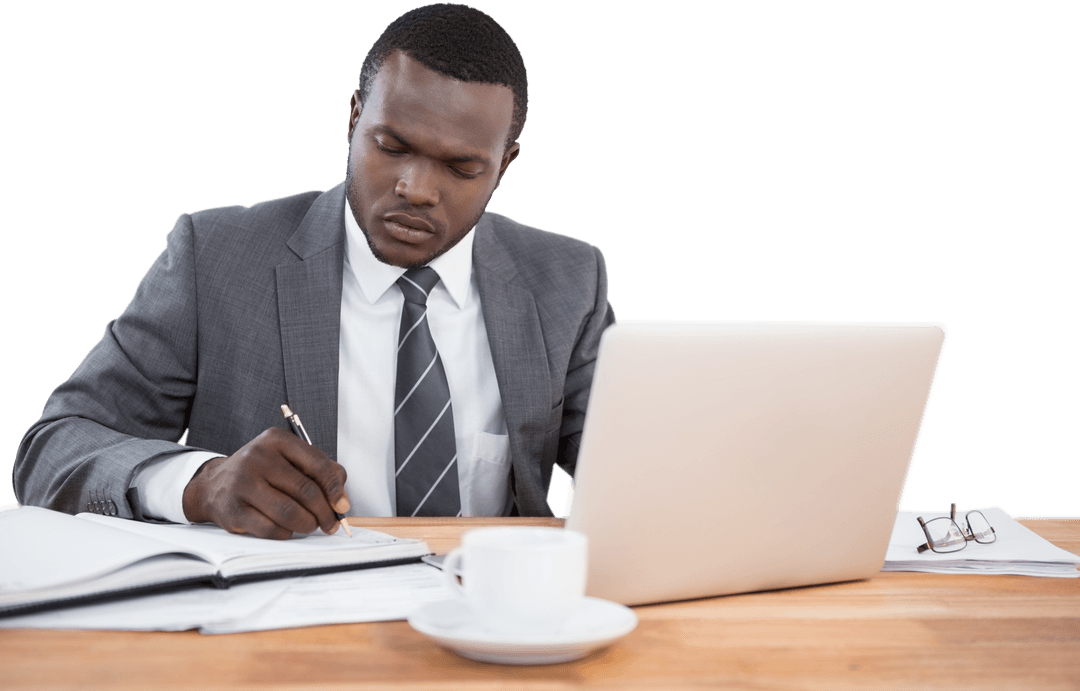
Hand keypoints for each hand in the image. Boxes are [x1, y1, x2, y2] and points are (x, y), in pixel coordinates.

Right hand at [182, 427, 349, 538]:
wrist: (215, 484)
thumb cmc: (260, 471)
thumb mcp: (288, 458)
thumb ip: (319, 470)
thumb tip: (342, 496)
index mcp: (276, 440)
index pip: (317, 464)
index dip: (335, 488)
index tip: (342, 504)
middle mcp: (257, 458)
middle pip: (305, 491)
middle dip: (325, 512)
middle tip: (330, 523)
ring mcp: (243, 484)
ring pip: (289, 513)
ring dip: (307, 525)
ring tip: (310, 526)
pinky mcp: (234, 511)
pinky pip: (271, 529)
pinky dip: (286, 533)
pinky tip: (287, 529)